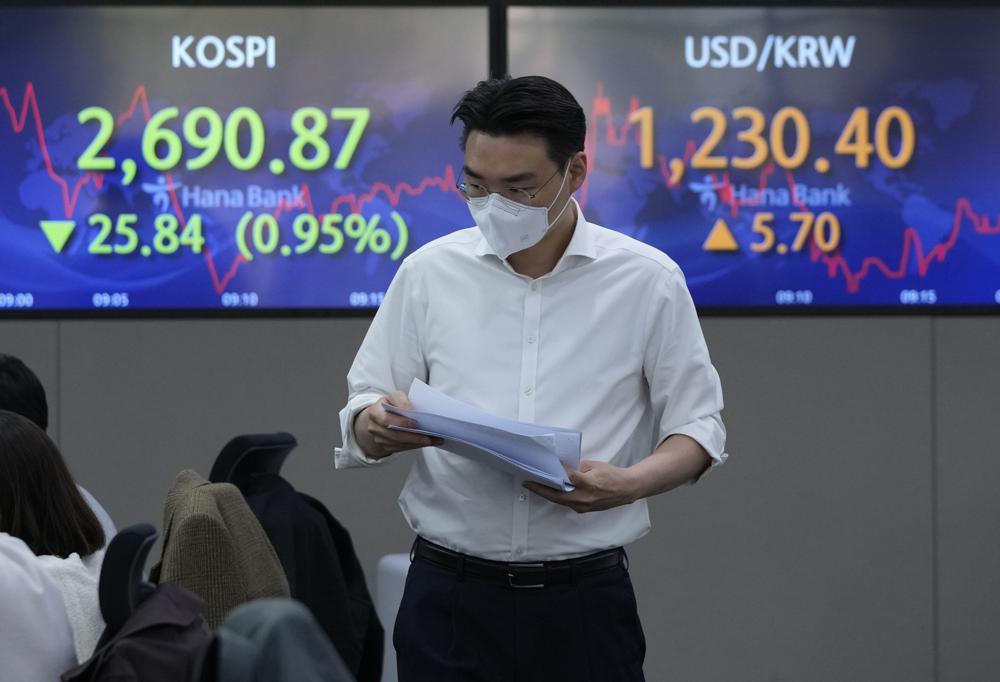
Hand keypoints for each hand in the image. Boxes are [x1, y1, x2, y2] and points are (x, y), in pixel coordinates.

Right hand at [354, 391, 440, 458]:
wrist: (379, 417)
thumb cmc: (391, 405)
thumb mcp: (395, 397)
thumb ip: (402, 400)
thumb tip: (415, 411)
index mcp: (375, 411)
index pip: (386, 418)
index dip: (401, 421)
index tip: (415, 421)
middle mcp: (374, 426)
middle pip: (393, 433)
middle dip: (412, 436)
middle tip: (428, 436)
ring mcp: (378, 437)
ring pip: (398, 443)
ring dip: (416, 442)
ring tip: (432, 440)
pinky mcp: (384, 445)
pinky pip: (400, 448)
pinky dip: (414, 445)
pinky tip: (426, 442)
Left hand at [523, 460, 638, 512]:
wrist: (626, 489)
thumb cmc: (611, 475)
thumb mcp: (594, 466)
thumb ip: (578, 468)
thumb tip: (564, 469)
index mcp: (588, 484)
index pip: (568, 478)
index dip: (556, 472)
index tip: (544, 467)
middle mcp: (584, 498)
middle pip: (557, 496)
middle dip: (541, 490)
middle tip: (528, 484)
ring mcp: (584, 506)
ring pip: (561, 501)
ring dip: (547, 495)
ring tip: (535, 487)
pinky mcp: (585, 509)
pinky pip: (567, 503)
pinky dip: (558, 498)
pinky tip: (551, 492)